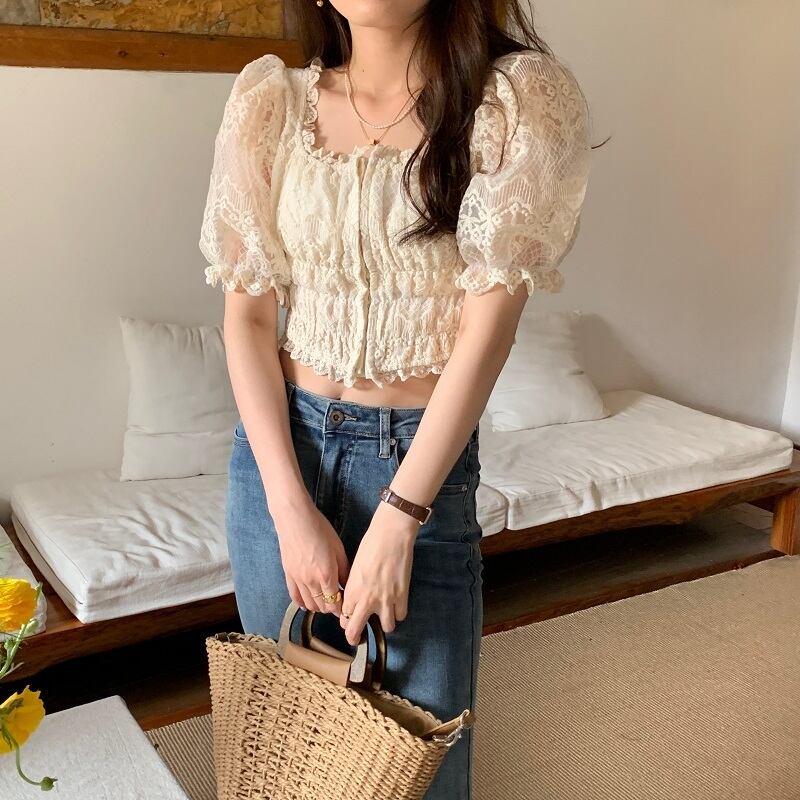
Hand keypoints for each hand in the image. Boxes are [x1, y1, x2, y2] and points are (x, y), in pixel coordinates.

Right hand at [272, 498, 349, 615]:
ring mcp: (297, 580)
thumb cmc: (320, 529)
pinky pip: (294, 597)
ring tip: (325, 601)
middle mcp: (311, 582)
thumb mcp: (338, 548)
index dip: (342, 608)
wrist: (295, 519)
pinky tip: (307, 603)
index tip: (347, 605)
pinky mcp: (288, 575)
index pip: (335, 603)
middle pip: (322, 606)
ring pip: (308, 604)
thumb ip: (343, 570)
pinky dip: (302, 603)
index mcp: (326, 575)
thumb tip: (347, 585)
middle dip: (331, 608)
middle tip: (338, 602)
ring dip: (318, 606)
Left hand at [340, 501, 418, 645]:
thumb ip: (354, 587)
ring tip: (384, 615)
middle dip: (355, 637)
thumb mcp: (355, 568)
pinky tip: (397, 603)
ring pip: (386, 627)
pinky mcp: (402, 596)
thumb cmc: (371, 545)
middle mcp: (366, 600)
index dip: (346, 620)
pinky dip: (399, 612)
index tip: (349, 619)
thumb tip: (356, 597)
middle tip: (358, 637)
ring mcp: (386, 600)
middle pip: (355, 630)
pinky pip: (401, 615)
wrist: (391, 535)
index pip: (344, 618)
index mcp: (351, 591)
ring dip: (385, 623)